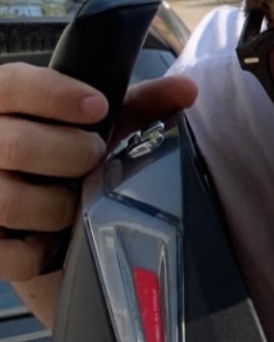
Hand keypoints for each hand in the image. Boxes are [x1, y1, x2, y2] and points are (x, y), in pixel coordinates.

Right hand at [0, 63, 196, 323]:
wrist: (47, 227)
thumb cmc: (71, 162)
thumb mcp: (104, 127)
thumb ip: (141, 104)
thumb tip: (186, 90)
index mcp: (2, 107)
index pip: (13, 87)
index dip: (55, 95)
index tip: (98, 108)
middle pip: (15, 145)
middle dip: (71, 155)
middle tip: (95, 160)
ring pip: (10, 201)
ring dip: (58, 207)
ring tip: (76, 204)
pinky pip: (10, 254)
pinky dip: (40, 252)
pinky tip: (55, 241)